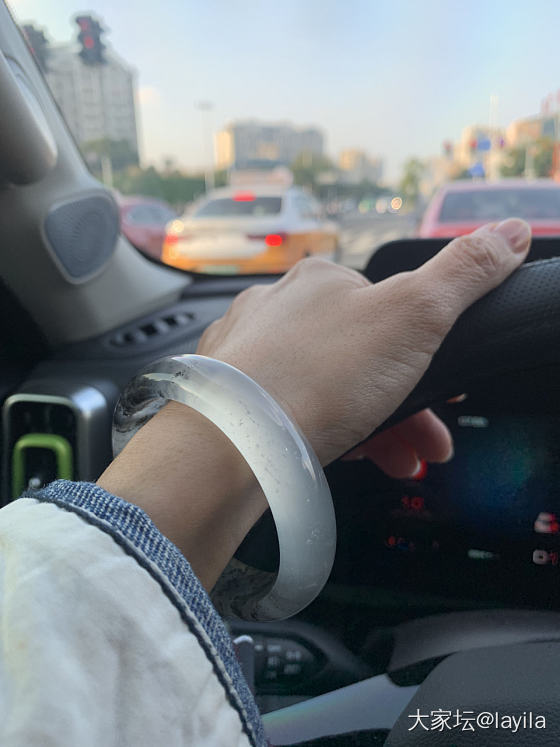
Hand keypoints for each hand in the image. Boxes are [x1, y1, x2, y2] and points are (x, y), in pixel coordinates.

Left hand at [197, 219, 530, 469]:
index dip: (422, 355)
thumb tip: (506, 233)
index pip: (386, 311)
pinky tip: (343, 455)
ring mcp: (251, 353)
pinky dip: (324, 434)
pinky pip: (291, 413)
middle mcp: (279, 309)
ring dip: (370, 425)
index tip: (441, 394)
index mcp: (321, 280)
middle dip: (401, 402)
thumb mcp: (414, 316)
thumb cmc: (316, 375)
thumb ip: (464, 272)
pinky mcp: (233, 397)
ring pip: (326, 389)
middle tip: (425, 441)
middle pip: (358, 357)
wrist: (234, 441)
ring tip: (394, 458)